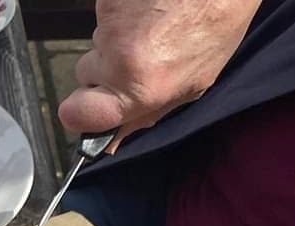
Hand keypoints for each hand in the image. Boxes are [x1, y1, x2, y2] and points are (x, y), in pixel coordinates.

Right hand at [57, 0, 258, 137]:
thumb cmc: (218, 24)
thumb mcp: (193, 82)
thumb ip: (146, 113)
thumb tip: (110, 141)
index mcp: (141, 89)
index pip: (76, 115)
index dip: (78, 112)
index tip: (88, 105)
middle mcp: (119, 60)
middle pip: (84, 73)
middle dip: (103, 66)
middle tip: (140, 52)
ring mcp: (110, 25)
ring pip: (97, 41)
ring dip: (119, 35)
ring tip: (154, 22)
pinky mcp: (108, 1)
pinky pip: (103, 12)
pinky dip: (122, 10)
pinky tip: (148, 6)